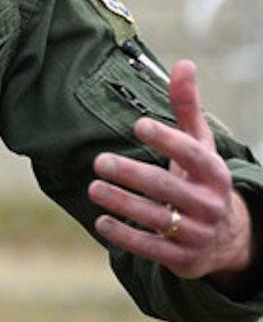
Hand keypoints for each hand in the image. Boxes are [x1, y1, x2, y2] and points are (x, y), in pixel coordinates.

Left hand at [90, 59, 255, 289]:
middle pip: (166, 187)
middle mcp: (209, 203)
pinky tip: (101, 222)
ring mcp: (197, 233)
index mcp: (214, 174)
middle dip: (131, 174)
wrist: (228, 238)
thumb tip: (185, 63)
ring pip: (156, 218)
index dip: (167, 140)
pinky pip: (151, 248)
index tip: (138, 125)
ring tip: (93, 188)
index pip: (192, 154)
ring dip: (122, 202)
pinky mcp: (183, 258)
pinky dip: (125, 235)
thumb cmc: (201, 179)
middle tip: (98, 161)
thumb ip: (187, 107)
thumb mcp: (200, 145)